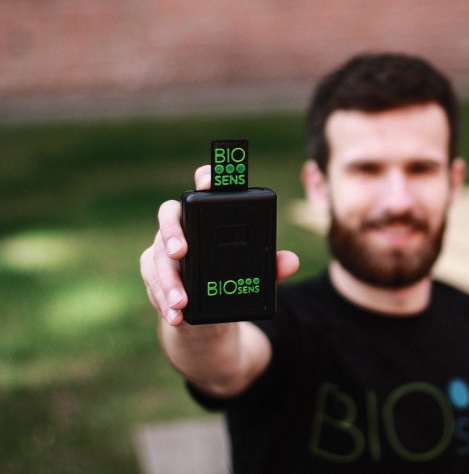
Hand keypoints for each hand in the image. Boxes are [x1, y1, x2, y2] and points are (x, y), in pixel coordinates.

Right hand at [140, 165, 299, 325]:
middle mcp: (181, 227)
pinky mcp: (154, 276)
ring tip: (181, 300)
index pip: (204, 188)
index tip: (208, 183)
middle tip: (182, 251)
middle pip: (168, 216)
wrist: (207, 315)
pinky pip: (153, 284)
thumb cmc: (230, 279)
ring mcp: (164, 251)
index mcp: (207, 216)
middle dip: (172, 232)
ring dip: (169, 280)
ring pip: (158, 256)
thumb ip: (271, 264)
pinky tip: (175, 314)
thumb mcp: (253, 272)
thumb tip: (291, 261)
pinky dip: (164, 301)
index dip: (205, 178)